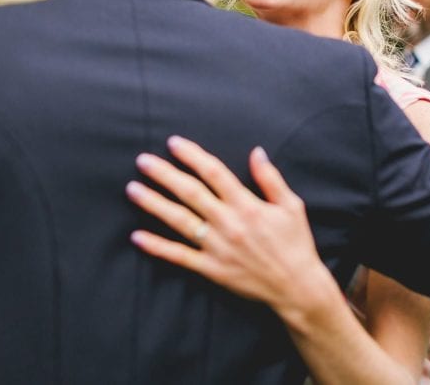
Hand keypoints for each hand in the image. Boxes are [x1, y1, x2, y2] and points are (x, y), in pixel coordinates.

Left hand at [126, 136, 335, 312]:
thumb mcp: (291, 205)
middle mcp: (228, 223)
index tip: (173, 143)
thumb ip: (270, 178)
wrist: (297, 287)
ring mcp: (217, 247)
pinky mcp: (211, 269)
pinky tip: (137, 236)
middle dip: (164, 174)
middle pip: (190, 192)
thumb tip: (256, 152)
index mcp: (247, 204)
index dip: (192, 155)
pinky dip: (157, 246)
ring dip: (154, 204)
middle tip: (143, 161)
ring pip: (179, 220)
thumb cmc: (296, 243)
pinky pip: (179, 256)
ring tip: (132, 189)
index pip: (214, 172)